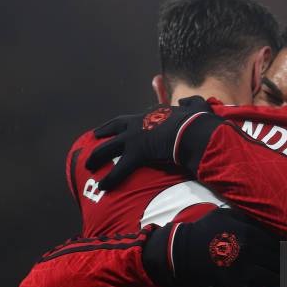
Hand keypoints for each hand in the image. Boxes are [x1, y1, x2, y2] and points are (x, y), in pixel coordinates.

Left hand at [86, 96, 215, 190]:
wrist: (194, 131)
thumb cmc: (198, 121)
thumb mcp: (197, 106)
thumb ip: (191, 102)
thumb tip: (186, 100)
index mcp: (154, 112)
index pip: (138, 117)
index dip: (132, 122)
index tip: (128, 127)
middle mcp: (139, 122)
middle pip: (116, 127)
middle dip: (104, 131)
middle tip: (95, 136)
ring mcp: (135, 137)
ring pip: (110, 147)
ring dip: (97, 156)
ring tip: (88, 165)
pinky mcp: (136, 153)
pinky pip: (120, 168)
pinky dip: (111, 178)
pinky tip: (102, 186)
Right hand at [142, 208, 279, 286]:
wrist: (182, 249)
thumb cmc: (204, 229)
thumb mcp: (226, 214)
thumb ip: (246, 216)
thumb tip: (262, 215)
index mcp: (252, 233)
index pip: (280, 243)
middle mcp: (252, 251)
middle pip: (281, 262)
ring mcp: (243, 269)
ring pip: (272, 279)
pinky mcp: (232, 284)